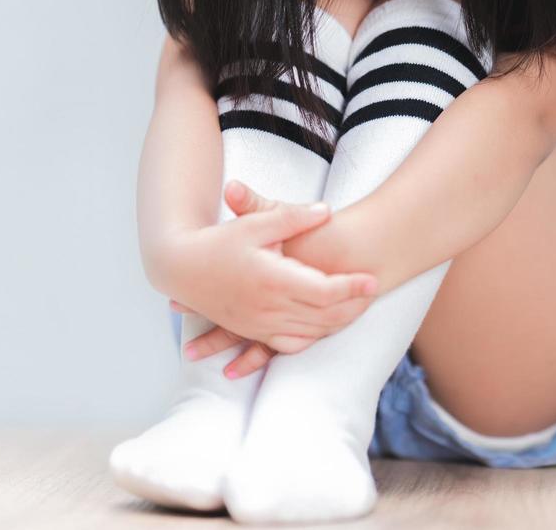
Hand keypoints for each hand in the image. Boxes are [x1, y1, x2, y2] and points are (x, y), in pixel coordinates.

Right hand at [156, 180, 377, 372]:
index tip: (372, 279)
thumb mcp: (255, 224)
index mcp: (271, 279)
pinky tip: (325, 329)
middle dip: (354, 305)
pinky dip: (311, 339)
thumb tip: (326, 210)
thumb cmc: (218, 241)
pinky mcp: (252, 330)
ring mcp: (259, 323)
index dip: (351, 286)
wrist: (180, 267)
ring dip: (338, 323)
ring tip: (359, 308)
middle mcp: (267, 306)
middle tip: (374, 292)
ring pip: (310, 331)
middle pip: (323, 314)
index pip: (323, 290)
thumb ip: (292, 217)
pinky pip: (288, 344)